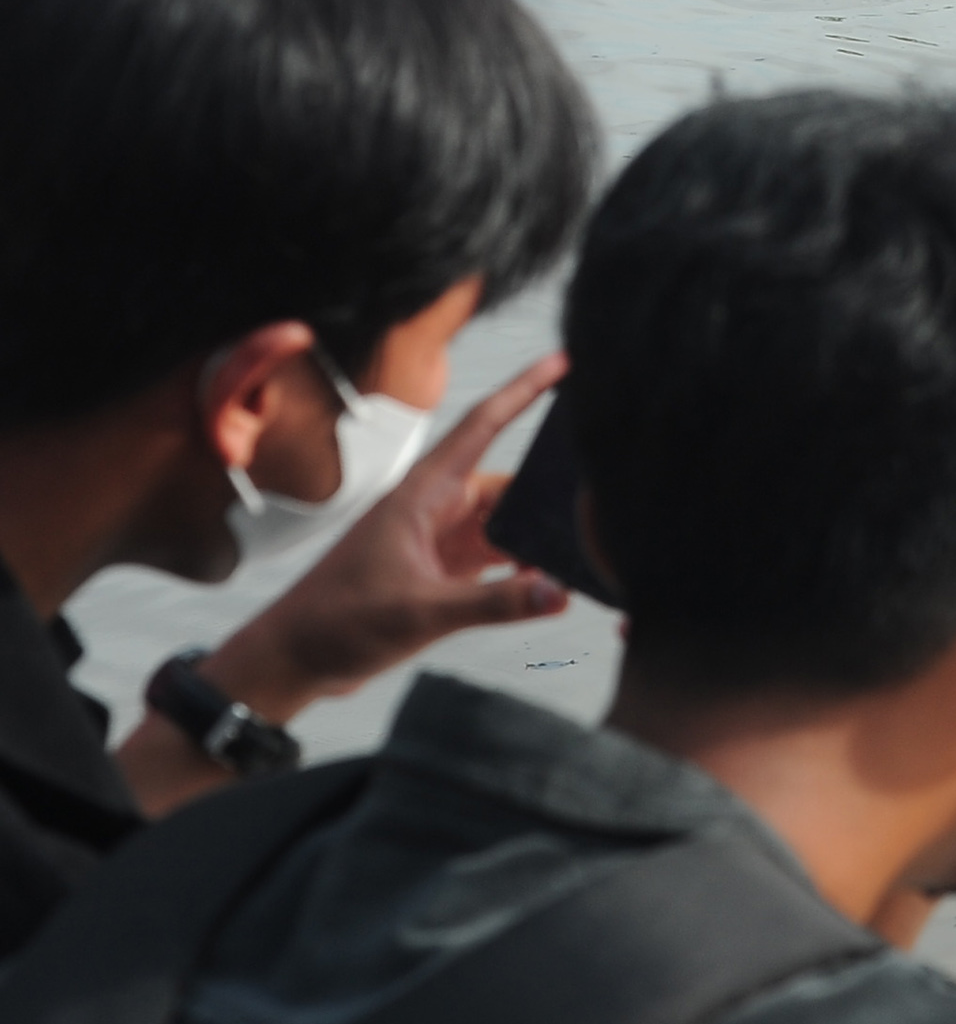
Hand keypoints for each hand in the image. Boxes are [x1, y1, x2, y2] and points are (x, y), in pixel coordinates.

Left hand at [223, 356, 573, 713]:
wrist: (294, 660)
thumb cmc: (335, 621)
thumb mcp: (420, 611)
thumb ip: (494, 602)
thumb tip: (558, 592)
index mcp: (421, 495)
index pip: (482, 427)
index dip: (524, 391)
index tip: (563, 363)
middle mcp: (434, 509)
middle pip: (507, 485)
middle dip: (547, 494)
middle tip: (592, 507)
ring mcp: (439, 541)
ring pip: (505, 524)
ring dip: (534, 540)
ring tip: (574, 556)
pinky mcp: (442, 572)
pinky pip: (496, 557)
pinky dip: (522, 569)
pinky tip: (546, 586)